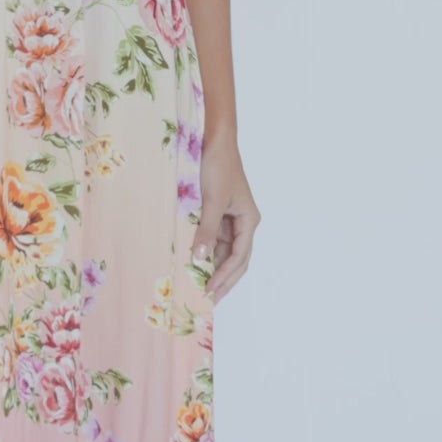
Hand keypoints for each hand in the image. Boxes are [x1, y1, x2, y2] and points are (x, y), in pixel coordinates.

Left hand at [188, 131, 260, 299]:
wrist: (214, 141)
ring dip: (212, 268)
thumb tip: (199, 259)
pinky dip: (204, 252)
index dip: (225, 277)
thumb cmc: (218, 167)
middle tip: (207, 301)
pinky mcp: (216, 213)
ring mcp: (229, 219)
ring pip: (222, 251)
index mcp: (249, 220)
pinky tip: (193, 265)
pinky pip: (212, 239)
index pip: (239, 258)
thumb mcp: (212, 201)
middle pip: (234, 259)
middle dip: (222, 280)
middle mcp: (242, 223)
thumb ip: (206, 230)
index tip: (210, 292)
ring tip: (198, 288)